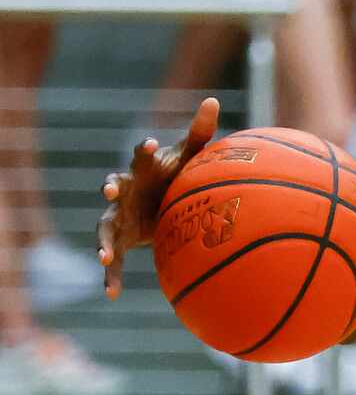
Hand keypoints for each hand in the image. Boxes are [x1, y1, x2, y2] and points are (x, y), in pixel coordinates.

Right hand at [98, 97, 219, 298]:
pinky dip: (111, 274)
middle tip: (111, 186)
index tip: (149, 144)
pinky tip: (110, 294)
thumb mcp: (190, 157)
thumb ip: (200, 131)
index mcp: (143, 171)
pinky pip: (113, 258)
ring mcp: (120, 216)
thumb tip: (212, 99)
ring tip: (104, 255)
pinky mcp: (121, 239)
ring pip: (105, 226)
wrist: (166, 205)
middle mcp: (125, 191)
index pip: (141, 157)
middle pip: (114, 185)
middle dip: (112, 184)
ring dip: (103, 240)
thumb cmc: (177, 175)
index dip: (143, 151)